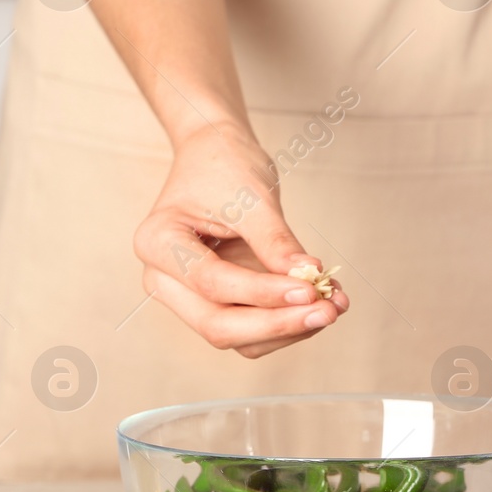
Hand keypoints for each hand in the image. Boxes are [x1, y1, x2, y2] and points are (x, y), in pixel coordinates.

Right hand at [133, 122, 347, 357]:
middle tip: (327, 311)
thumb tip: (308, 278)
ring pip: (236, 336)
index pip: (212, 283)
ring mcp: (186, 296)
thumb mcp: (252, 198)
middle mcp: (162, 278)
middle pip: (217, 325)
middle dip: (276, 324)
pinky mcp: (214, 302)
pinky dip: (285, 320)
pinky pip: (249, 327)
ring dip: (286, 328)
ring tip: (333, 305)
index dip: (263, 292)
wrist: (216, 154)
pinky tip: (321, 303)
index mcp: (157, 243)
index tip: (309, 289)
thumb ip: (275, 242)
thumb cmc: (224, 166)